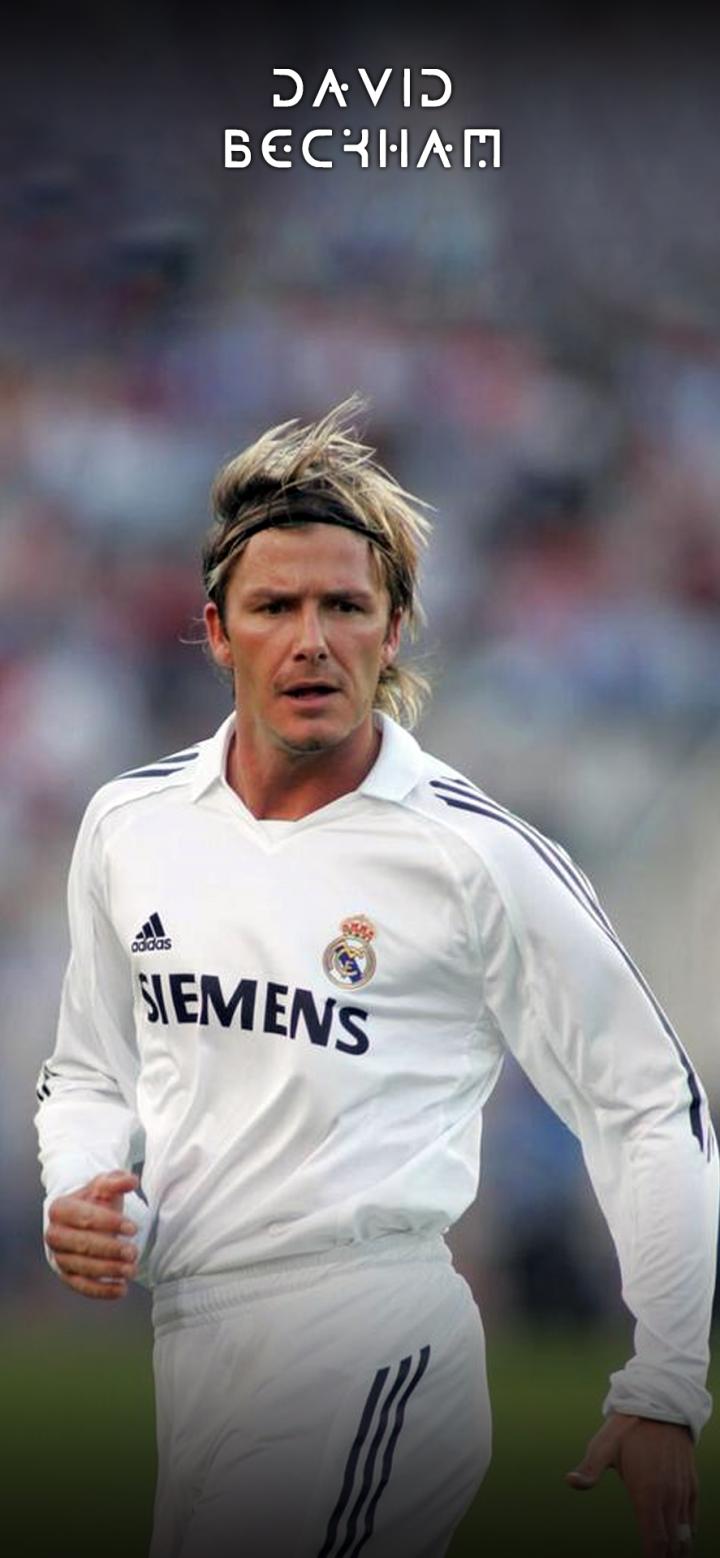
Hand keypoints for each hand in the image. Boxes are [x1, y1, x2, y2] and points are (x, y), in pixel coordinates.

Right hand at [45, 1169, 139, 1300]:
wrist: (82, 1219)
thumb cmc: (94, 1201)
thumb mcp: (104, 1186)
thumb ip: (117, 1181)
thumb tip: (132, 1181)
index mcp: (60, 1209)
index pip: (84, 1217)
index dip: (110, 1223)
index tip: (134, 1228)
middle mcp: (54, 1235)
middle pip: (82, 1245)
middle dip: (110, 1249)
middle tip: (134, 1252)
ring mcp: (58, 1257)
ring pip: (82, 1267)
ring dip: (108, 1271)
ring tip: (131, 1269)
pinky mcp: (66, 1276)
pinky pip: (82, 1286)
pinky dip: (101, 1291)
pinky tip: (122, 1288)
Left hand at [567, 1412, 696, 1556]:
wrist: (663, 1404)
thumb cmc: (629, 1426)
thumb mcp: (604, 1444)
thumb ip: (590, 1468)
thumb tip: (570, 1481)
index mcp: (648, 1492)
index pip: (655, 1541)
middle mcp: (669, 1496)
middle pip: (672, 1544)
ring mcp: (682, 1491)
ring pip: (684, 1534)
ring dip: (678, 1551)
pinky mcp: (691, 1484)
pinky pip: (692, 1518)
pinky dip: (687, 1535)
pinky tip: (682, 1541)